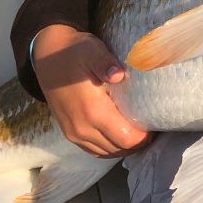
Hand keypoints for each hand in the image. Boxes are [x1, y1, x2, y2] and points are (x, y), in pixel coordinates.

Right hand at [32, 24, 153, 157]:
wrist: (46, 56)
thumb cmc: (74, 51)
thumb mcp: (91, 50)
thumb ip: (105, 63)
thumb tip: (119, 75)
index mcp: (92, 110)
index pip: (126, 138)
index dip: (144, 136)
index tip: (156, 124)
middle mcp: (82, 128)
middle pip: (119, 149)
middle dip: (138, 142)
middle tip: (152, 128)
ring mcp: (74, 133)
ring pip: (107, 152)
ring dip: (124, 146)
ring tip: (139, 132)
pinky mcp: (69, 133)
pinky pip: (94, 150)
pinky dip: (110, 147)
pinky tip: (120, 135)